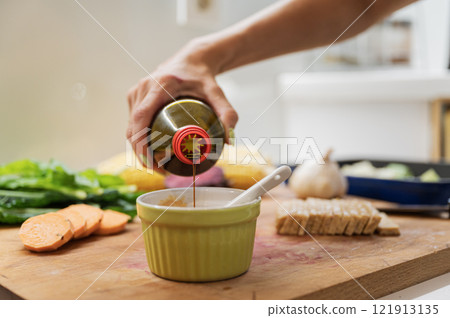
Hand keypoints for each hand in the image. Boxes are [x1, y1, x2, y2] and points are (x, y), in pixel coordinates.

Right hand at [126, 39, 237, 169]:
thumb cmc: (203, 77)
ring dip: (140, 149)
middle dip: (142, 153)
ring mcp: (136, 92)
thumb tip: (228, 140)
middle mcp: (143, 88)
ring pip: (130, 127)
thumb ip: (226, 113)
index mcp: (159, 86)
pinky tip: (152, 151)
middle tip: (161, 170)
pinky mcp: (134, 97)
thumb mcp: (217, 93)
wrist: (191, 59)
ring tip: (158, 165)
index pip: (140, 118)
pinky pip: (132, 122)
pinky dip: (140, 139)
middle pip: (133, 128)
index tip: (151, 162)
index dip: (141, 143)